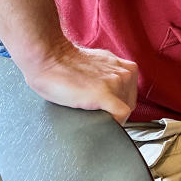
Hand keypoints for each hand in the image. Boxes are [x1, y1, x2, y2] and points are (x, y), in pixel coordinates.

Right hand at [20, 41, 137, 123]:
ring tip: (91, 111)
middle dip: (113, 110)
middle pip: (128, 104)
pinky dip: (113, 122)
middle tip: (95, 110)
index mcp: (126, 68)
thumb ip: (110, 78)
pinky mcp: (104, 94)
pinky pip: (120, 114)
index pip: (131, 95)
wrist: (49, 58)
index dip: (119, 105)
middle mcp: (125, 74)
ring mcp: (116, 83)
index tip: (106, 109)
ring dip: (110, 115)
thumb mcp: (99, 67)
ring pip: (125, 110)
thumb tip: (110, 94)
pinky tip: (100, 122)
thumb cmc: (66, 64)